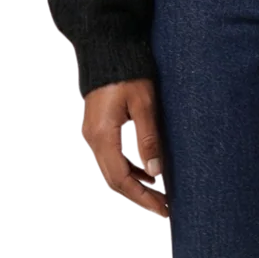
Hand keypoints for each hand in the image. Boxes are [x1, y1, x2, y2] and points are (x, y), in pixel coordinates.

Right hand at [81, 78, 169, 221]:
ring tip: (160, 194)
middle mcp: (93, 139)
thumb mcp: (144, 105)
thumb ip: (149, 139)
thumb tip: (156, 173)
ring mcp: (92, 134)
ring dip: (135, 185)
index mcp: (103, 135)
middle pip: (114, 181)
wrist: (108, 47)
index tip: (165, 209)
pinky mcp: (97, 129)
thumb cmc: (129, 72)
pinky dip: (129, 170)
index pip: (122, 179)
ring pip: (111, 172)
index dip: (144, 198)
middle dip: (140, 197)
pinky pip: (111, 159)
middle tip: (166, 209)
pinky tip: (148, 173)